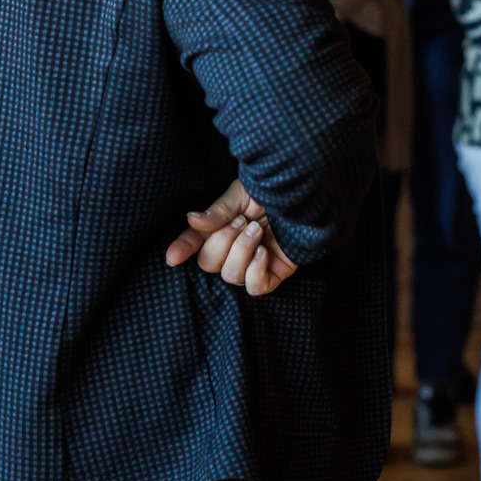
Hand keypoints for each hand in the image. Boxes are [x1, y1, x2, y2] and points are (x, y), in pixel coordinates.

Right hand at [164, 178, 297, 295]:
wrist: (307, 197)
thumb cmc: (275, 193)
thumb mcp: (242, 194)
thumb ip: (218, 210)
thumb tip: (191, 220)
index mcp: (221, 228)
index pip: (195, 243)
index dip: (182, 250)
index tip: (172, 257)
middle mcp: (233, 249)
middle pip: (209, 263)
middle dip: (222, 241)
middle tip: (242, 221)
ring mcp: (252, 264)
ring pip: (230, 275)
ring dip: (241, 250)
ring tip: (256, 230)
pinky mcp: (273, 275)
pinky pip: (254, 287)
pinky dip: (256, 270)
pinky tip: (264, 251)